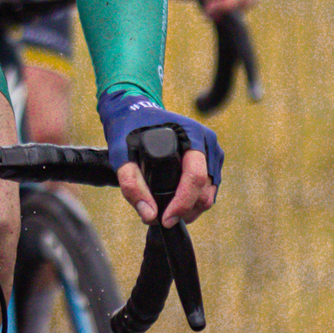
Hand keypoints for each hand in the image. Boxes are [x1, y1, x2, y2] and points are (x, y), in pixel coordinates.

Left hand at [97, 89, 221, 225]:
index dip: (182, 203)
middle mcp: (208, 143)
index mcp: (192, 134)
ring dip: (189, 210)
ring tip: (164, 212)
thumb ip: (131, 183)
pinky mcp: (210, 163)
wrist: (136, 113)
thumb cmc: (129, 129)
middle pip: (205, 190)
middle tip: (159, 218)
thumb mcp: (121, 153)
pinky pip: (207, 191)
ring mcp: (212, 153)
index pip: (195, 176)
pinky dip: (192, 203)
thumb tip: (149, 214)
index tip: (165, 219)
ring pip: (208, 195)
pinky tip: (174, 205)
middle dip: (184, 210)